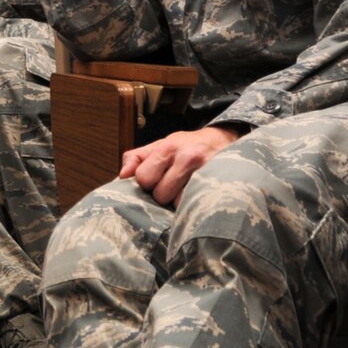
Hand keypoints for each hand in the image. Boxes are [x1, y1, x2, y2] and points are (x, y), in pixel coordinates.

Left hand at [119, 124, 241, 206]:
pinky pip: (195, 206)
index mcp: (168, 147)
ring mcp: (206, 172)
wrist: (225, 141)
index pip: (144, 178)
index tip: (157, 177)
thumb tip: (122, 176)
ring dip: (179, 201)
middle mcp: (188, 158)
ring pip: (178, 204)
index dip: (147, 182)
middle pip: (161, 195)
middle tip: (174, 184)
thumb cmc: (187, 146)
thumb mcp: (161, 145)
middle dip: (163, 193)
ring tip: (186, 188)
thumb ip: (136, 158)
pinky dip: (193, 204)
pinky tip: (196, 194)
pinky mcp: (219, 185)